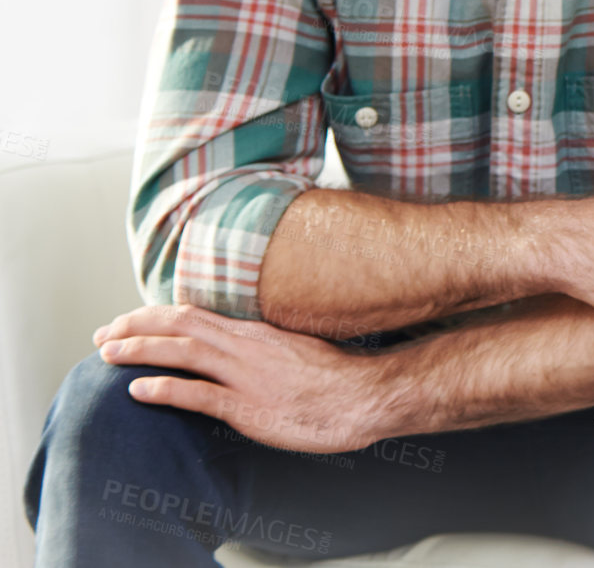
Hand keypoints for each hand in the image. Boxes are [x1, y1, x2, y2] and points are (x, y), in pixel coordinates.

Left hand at [94, 304, 388, 452]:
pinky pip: (200, 395)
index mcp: (254, 331)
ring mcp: (246, 375)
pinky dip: (166, 389)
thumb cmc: (334, 376)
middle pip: (181, 326)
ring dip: (141, 351)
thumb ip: (260, 347)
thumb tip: (235, 348)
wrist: (363, 395)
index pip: (194, 315)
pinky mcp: (249, 407)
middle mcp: (246, 346)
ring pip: (184, 353)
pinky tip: (138, 390)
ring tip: (107, 355)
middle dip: (136, 327)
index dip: (154, 316)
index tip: (126, 321)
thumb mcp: (293, 348)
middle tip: (101, 335)